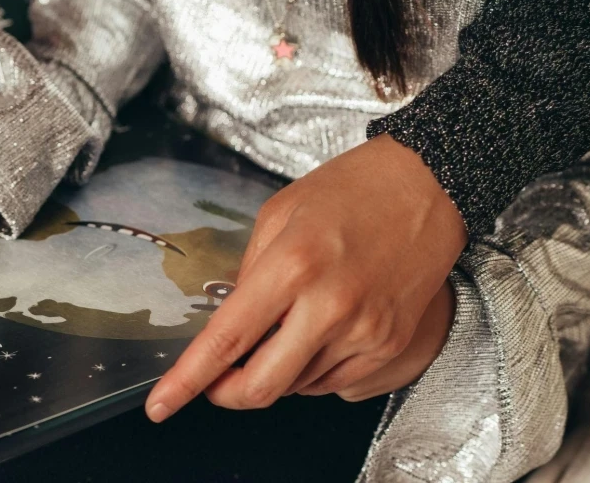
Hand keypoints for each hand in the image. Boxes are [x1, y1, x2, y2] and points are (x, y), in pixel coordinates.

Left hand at [144, 134, 466, 421]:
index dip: (188, 380)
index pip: (226, 339)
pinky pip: (334, 383)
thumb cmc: (352, 190)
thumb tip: (229, 320)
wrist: (427, 186)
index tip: (162, 404)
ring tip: (288, 325)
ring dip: (275, 372)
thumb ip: (248, 271)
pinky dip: (311, 370)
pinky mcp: (389, 345)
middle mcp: (329, 307)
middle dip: (227, 394)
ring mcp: (364, 332)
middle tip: (217, 381)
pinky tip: (317, 334)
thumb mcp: (279, 212)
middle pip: (261, 386)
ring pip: (297, 388)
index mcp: (292, 266)